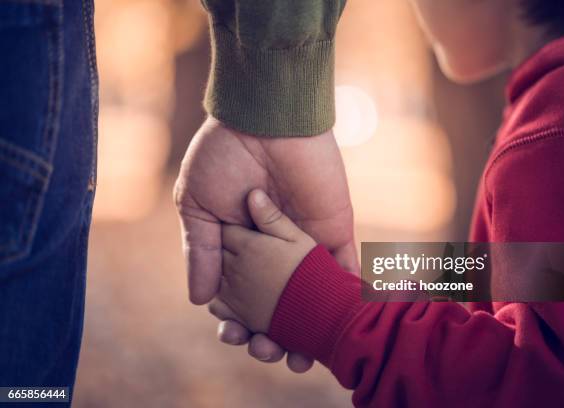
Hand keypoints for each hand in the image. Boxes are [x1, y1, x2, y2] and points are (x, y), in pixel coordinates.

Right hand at [174, 117, 357, 370]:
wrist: (264, 118)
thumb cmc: (224, 155)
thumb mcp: (197, 204)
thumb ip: (202, 251)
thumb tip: (199, 302)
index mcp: (239, 244)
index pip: (238, 294)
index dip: (235, 321)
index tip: (232, 337)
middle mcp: (272, 248)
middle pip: (275, 303)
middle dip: (270, 333)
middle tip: (266, 351)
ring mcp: (304, 242)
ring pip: (309, 296)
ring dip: (307, 329)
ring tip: (300, 359)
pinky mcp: (332, 231)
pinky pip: (344, 270)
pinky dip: (345, 299)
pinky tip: (339, 328)